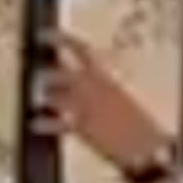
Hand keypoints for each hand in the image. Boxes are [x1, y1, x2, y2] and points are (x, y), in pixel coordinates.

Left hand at [41, 35, 175, 182]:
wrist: (147, 147)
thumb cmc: (136, 125)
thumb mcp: (119, 98)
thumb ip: (99, 87)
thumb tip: (81, 82)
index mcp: (105, 77)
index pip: (80, 50)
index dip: (59, 39)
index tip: (43, 34)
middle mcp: (94, 87)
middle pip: (60, 72)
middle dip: (46, 74)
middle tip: (37, 77)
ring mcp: (87, 106)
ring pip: (54, 94)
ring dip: (44, 96)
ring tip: (37, 100)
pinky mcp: (82, 128)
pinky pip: (56, 122)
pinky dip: (43, 122)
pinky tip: (35, 123)